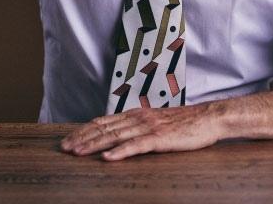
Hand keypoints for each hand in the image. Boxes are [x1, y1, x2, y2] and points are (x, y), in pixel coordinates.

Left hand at [61, 103, 222, 160]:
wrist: (208, 118)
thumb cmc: (183, 123)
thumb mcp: (156, 122)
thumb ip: (137, 127)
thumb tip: (118, 135)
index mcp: (136, 114)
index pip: (104, 122)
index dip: (85, 131)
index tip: (69, 140)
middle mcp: (138, 118)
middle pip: (104, 128)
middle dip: (82, 139)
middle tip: (64, 148)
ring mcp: (148, 127)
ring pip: (115, 136)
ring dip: (94, 145)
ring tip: (78, 152)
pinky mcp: (160, 138)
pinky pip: (137, 146)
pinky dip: (121, 152)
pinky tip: (108, 158)